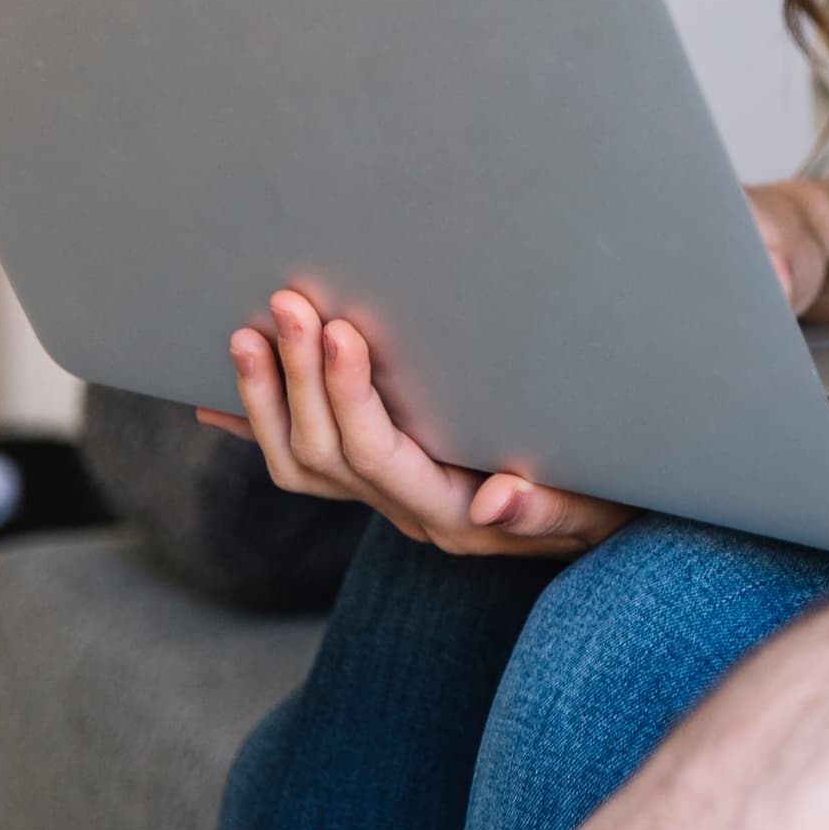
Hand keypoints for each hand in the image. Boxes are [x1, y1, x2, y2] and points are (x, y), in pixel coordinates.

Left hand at [200, 289, 627, 559]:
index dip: (350, 396)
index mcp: (450, 514)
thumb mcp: (595, 506)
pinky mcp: (384, 482)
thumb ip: (547, 509)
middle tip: (287, 305)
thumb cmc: (609, 502)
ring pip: (300, 462)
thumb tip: (496, 497)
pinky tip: (219, 401)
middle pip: (324, 456)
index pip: (377, 457)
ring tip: (246, 332)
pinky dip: (261, 429)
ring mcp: (389, 500)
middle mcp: (407, 513)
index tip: (341, 331)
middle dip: (299, 378)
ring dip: (268, 397)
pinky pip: (306, 463)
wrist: (604, 524)